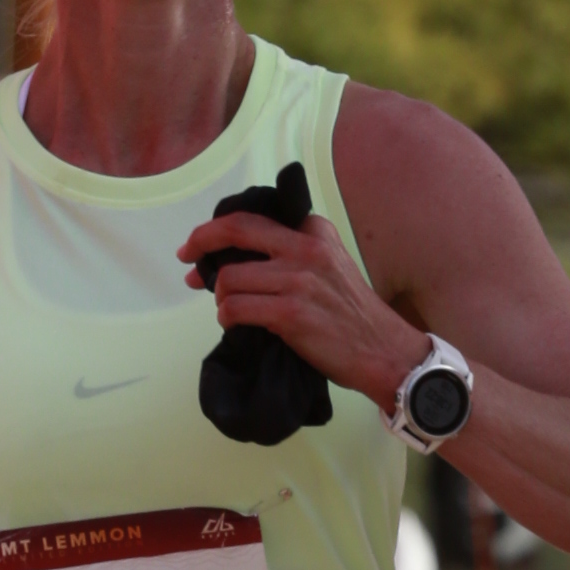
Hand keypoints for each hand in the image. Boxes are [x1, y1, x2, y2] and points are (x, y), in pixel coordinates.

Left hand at [178, 209, 429, 416]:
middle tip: (186, 258)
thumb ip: (291, 254)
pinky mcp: (291, 313)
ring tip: (229, 309)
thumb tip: (233, 259)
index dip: (217, 230)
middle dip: (201, 242)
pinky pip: (237, 309)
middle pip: (236, 231)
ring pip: (230, 278)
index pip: (252, 218)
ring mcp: (298, 280)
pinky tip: (235, 324)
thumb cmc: (351, 314)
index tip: (200, 244)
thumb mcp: (329, 266)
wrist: (383, 350)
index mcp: (313, 231)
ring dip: (219, 297)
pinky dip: (227, 317)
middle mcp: (306, 248)